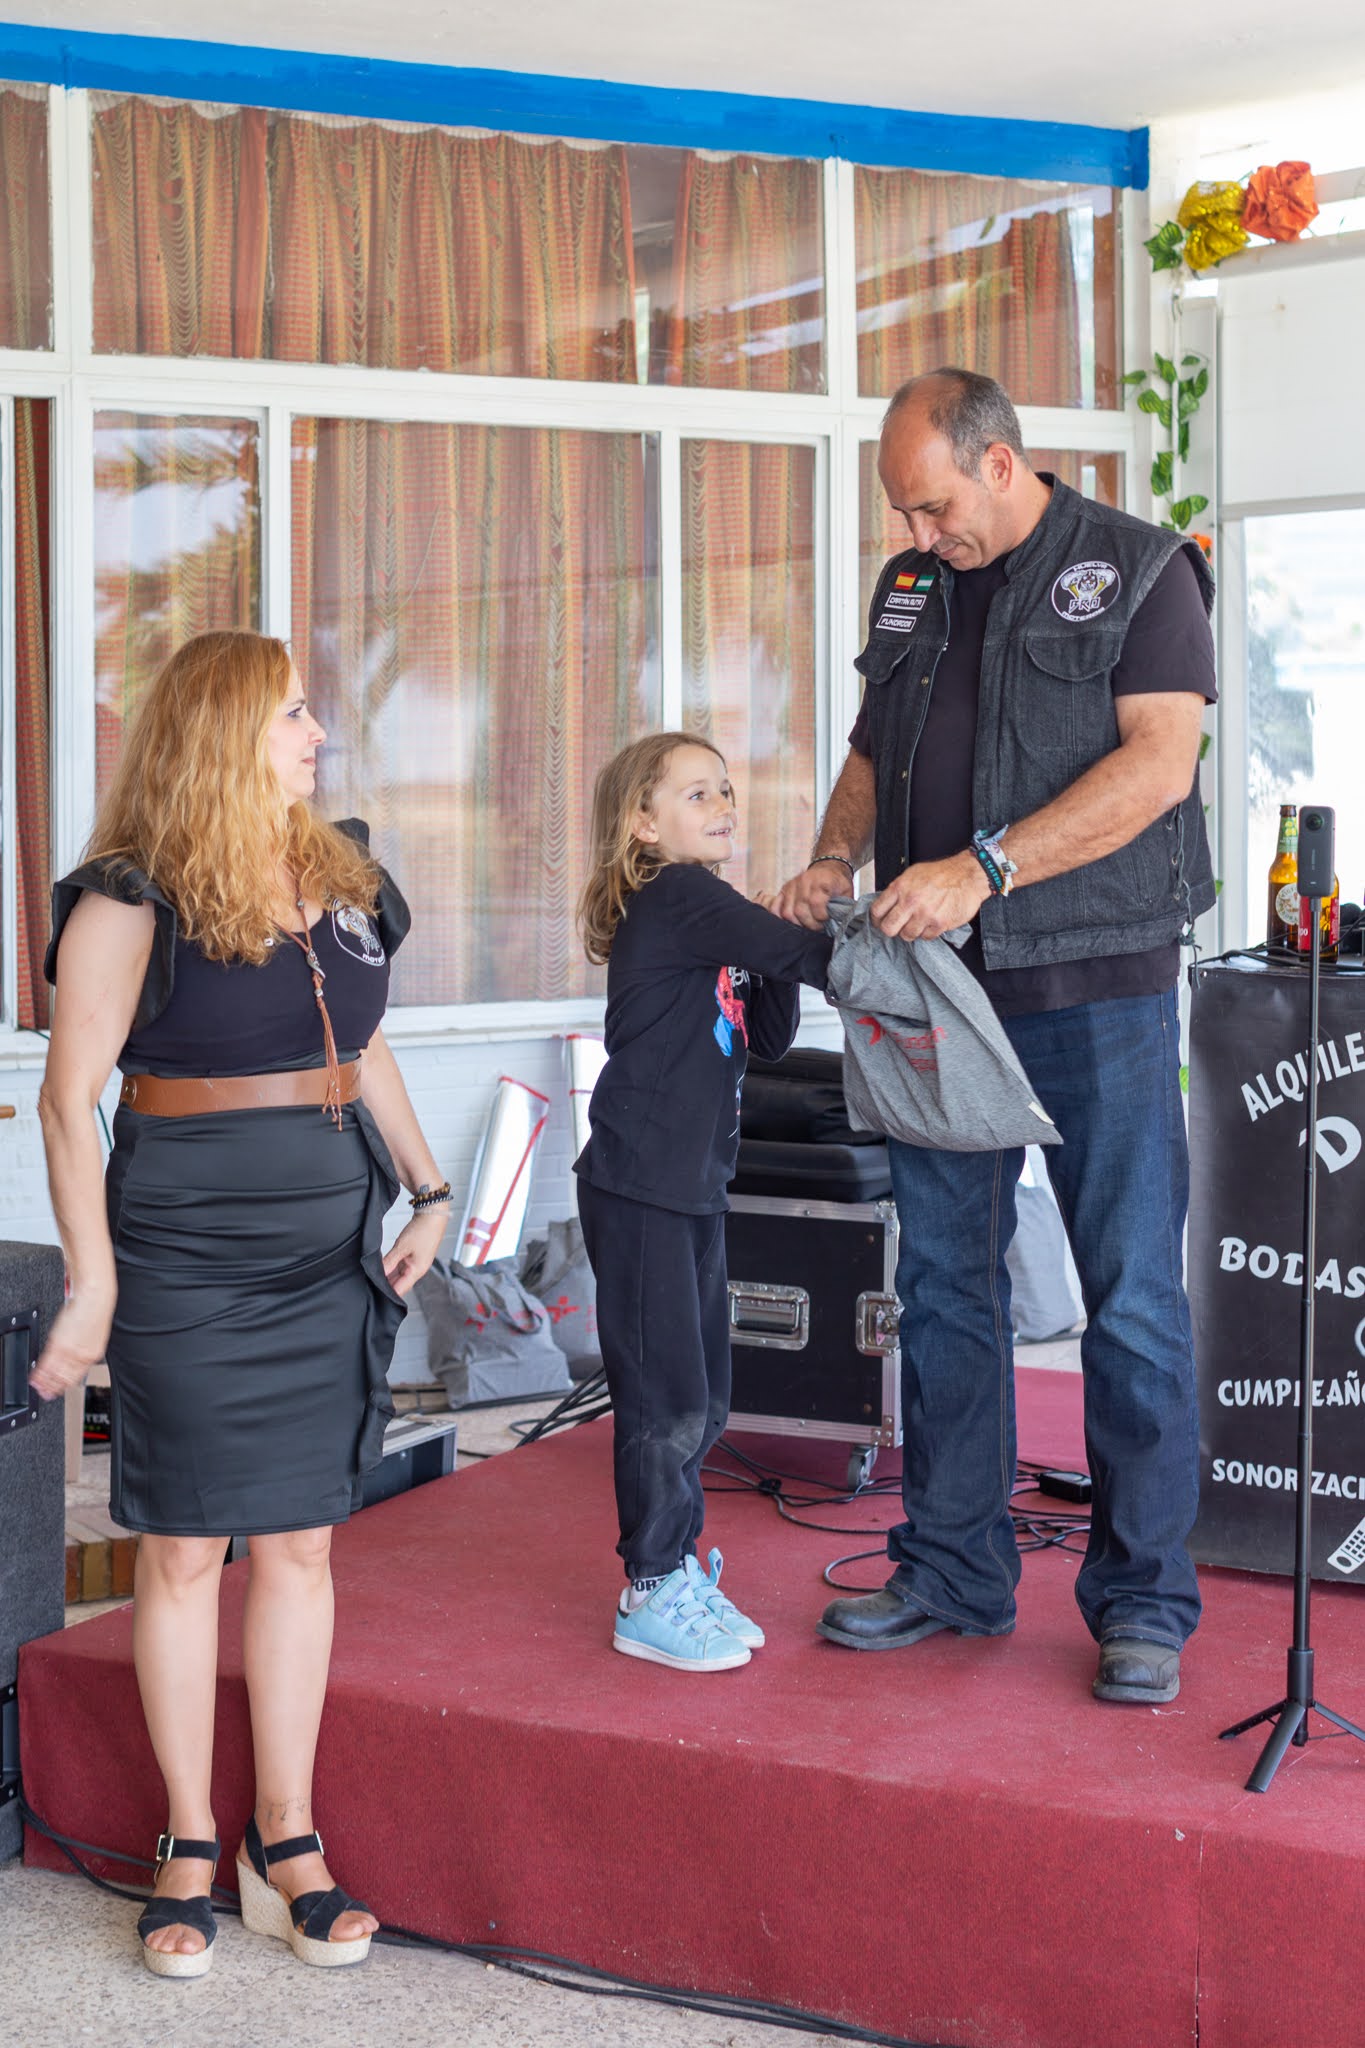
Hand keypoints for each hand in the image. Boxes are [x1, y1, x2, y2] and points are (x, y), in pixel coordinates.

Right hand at [30, 1292, 113, 1401]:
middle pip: (65, 1378)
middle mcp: (82, 1355)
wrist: (94, 1297)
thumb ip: (84, 1347)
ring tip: (38, 1386)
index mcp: (93, 1354)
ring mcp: (70, 1351)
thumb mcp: (93, 1334)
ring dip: (45, 1382)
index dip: (66, 1385)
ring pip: (55, 1374)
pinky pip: (47, 1363)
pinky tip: (35, 1376)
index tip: (58, 1390)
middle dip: (54, 1387)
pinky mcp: (59, 1344)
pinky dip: (39, 1372)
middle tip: (45, 1393)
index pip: (77, 1376)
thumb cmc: (94, 1311)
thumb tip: (75, 1356)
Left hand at [383, 1206, 449, 1296]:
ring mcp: (416, 1263)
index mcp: (417, 1271)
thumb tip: (379, 1274)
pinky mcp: (415, 1256)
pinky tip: (385, 1263)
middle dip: (387, 1283)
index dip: (387, 1292)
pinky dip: (393, 1266)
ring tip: (377, 1270)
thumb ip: (389, 1262)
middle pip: (399, 1283)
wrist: (433, 1215)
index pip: (400, 1290)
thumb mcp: (401, 1247)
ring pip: (400, 1274)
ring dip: (389, 1274)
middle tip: (372, 1279)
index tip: (374, 1290)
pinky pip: (402, 1266)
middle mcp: (418, 1270)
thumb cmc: (423, 1230)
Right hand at [769, 863, 845, 930]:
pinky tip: (791, 921)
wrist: (828, 866)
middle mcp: (804, 881)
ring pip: (787, 912)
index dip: (821, 917)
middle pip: (800, 910)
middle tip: (818, 926)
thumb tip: (839, 923)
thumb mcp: (847, 891)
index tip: (826, 920)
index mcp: (821, 880)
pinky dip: (779, 917)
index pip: (815, 903)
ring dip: (797, 923)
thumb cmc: (837, 882)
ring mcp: (792, 885)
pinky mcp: (783, 889)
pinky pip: (775, 906)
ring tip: (807, 923)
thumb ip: (843, 906)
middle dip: (810, 924)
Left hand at [872, 852, 991, 941]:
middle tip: (897, 926)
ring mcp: (924, 914)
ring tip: (918, 922)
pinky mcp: (939, 924)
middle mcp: (910, 901)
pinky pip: (925, 937)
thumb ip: (898, 890)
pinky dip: (927, 932)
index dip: (877, 919)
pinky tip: (931, 922)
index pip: (877, 911)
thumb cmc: (942, 873)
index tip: (880, 921)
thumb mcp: (913, 874)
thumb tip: (886, 904)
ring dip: (911, 931)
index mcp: (900, 887)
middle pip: (888, 928)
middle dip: (891, 929)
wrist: (967, 875)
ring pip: (906, 935)